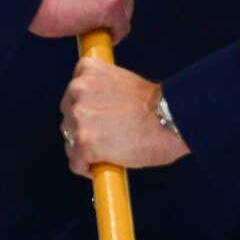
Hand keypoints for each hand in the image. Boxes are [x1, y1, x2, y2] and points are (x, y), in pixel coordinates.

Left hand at [59, 57, 188, 175]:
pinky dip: (88, 169)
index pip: (73, 96)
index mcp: (86, 69)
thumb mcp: (121, 82)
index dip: (87, 113)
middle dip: (84, 132)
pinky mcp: (84, 141)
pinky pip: (76, 164)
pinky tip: (106, 164)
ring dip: (86, 151)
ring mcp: (79, 116)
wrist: (172, 118)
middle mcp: (77, 89)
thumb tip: (92, 114)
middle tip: (108, 139)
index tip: (101, 121)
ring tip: (110, 151)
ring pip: (70, 144)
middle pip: (68, 120)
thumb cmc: (155, 105)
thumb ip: (101, 92)